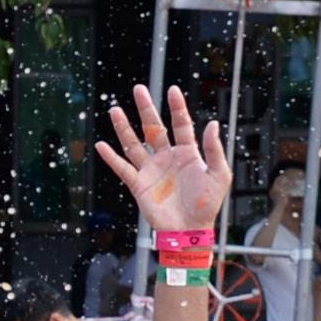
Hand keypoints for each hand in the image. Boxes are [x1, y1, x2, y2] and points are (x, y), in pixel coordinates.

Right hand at [97, 85, 232, 233]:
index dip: (177, 107)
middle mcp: (167, 157)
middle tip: (139, 90)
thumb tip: (213, 124)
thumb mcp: (218, 175)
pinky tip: (102, 146)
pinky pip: (123, 168)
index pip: (181, 124)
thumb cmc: (206, 205)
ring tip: (114, 110)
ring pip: (134, 144)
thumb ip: (214, 150)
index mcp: (187, 153)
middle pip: (154, 128)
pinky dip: (111, 158)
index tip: (173, 90)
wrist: (189, 231)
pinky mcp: (139, 184)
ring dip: (124, 128)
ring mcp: (151, 170)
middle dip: (146, 109)